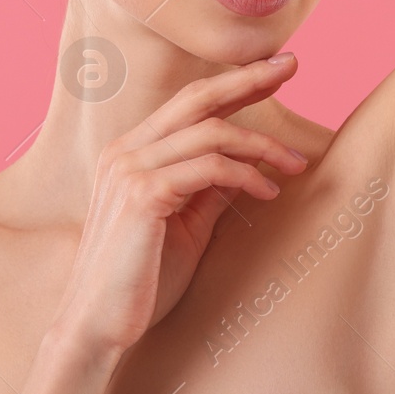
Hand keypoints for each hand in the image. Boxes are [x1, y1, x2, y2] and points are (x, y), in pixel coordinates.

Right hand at [44, 53, 307, 362]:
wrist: (99, 327)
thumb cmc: (141, 281)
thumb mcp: (184, 225)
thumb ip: (207, 191)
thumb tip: (243, 166)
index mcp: (131, 152)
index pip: (189, 103)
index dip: (233, 82)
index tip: (274, 71)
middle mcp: (125, 151)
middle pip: (196, 97)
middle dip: (247, 78)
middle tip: (291, 66)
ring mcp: (130, 169)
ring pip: (210, 132)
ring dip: (261, 144)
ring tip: (295, 164)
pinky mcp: (142, 194)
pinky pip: (209, 169)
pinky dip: (246, 175)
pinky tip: (268, 192)